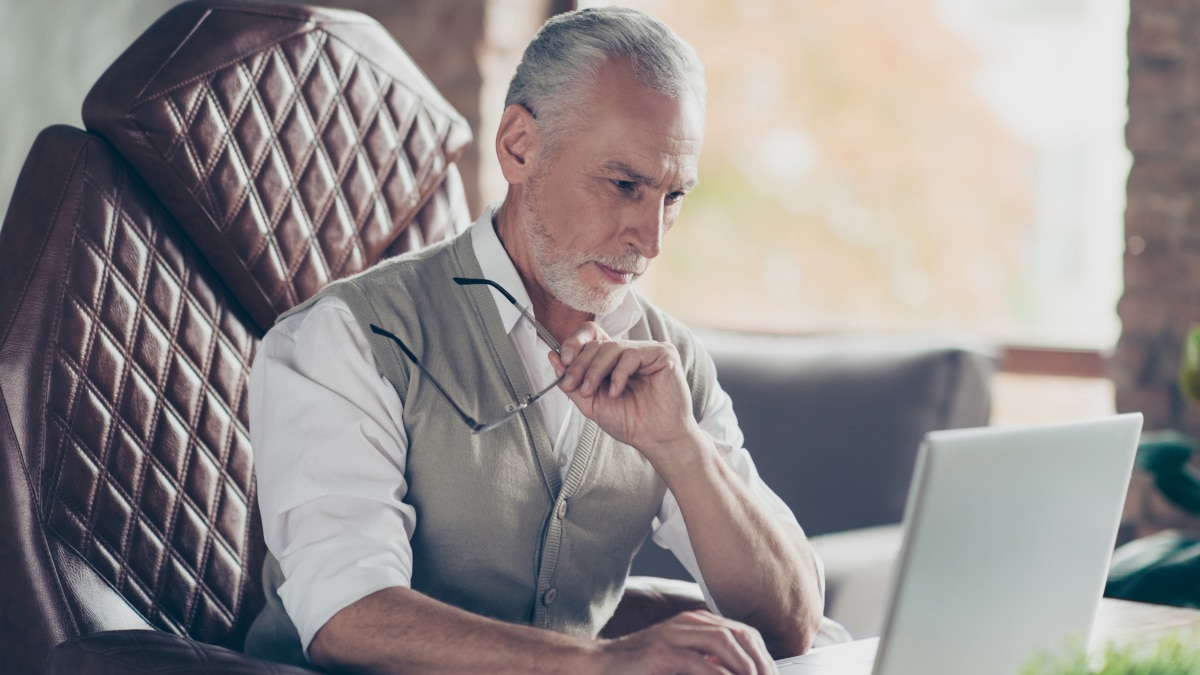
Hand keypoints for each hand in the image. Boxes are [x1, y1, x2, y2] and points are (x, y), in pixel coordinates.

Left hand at [550, 323, 698, 461]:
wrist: (655, 439)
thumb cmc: (630, 422)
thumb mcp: (591, 402)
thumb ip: (572, 381)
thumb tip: (553, 356)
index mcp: (613, 360)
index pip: (591, 335)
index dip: (575, 343)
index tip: (563, 361)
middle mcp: (629, 352)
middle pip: (597, 343)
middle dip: (580, 365)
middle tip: (576, 386)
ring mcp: (647, 351)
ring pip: (611, 347)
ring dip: (595, 371)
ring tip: (594, 392)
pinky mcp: (663, 354)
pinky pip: (632, 355)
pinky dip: (619, 374)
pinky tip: (617, 392)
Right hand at [593, 610, 776, 674]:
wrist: (600, 665)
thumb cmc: (641, 667)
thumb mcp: (681, 659)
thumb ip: (707, 661)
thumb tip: (740, 671)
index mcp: (696, 622)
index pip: (742, 631)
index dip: (763, 654)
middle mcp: (688, 622)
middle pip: (739, 634)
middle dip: (760, 662)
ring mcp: (673, 634)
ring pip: (724, 641)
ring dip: (745, 666)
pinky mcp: (660, 652)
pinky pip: (697, 661)